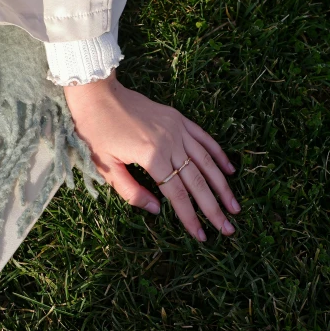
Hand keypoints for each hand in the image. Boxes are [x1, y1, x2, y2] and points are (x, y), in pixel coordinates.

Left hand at [64, 71, 239, 241]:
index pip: (177, 194)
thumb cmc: (96, 131)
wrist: (98, 94)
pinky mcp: (179, 119)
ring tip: (234, 206)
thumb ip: (131, 191)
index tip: (202, 236)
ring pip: (206, 161)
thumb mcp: (105, 166)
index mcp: (151, 156)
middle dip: (214, 208)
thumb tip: (157, 210)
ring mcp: (177, 129)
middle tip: (228, 228)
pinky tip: (230, 170)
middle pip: (197, 181)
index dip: (190, 217)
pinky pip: (204, 138)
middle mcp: (170, 142)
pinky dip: (218, 155)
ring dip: (222, 186)